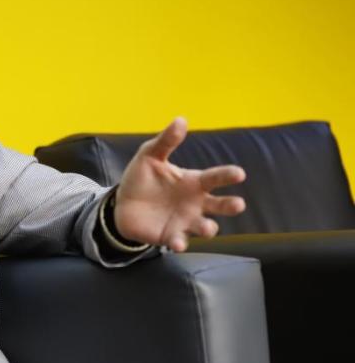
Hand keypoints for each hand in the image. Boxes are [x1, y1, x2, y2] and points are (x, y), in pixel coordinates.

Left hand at [114, 117, 246, 251]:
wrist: (122, 204)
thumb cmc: (143, 178)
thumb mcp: (150, 156)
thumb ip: (166, 141)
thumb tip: (181, 119)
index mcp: (193, 182)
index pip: (214, 177)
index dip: (227, 175)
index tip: (239, 173)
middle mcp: (196, 203)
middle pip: (219, 205)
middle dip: (230, 205)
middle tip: (238, 204)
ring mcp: (185, 222)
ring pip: (205, 227)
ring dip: (208, 228)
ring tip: (208, 227)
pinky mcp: (171, 236)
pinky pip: (179, 241)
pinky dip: (180, 243)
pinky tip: (177, 243)